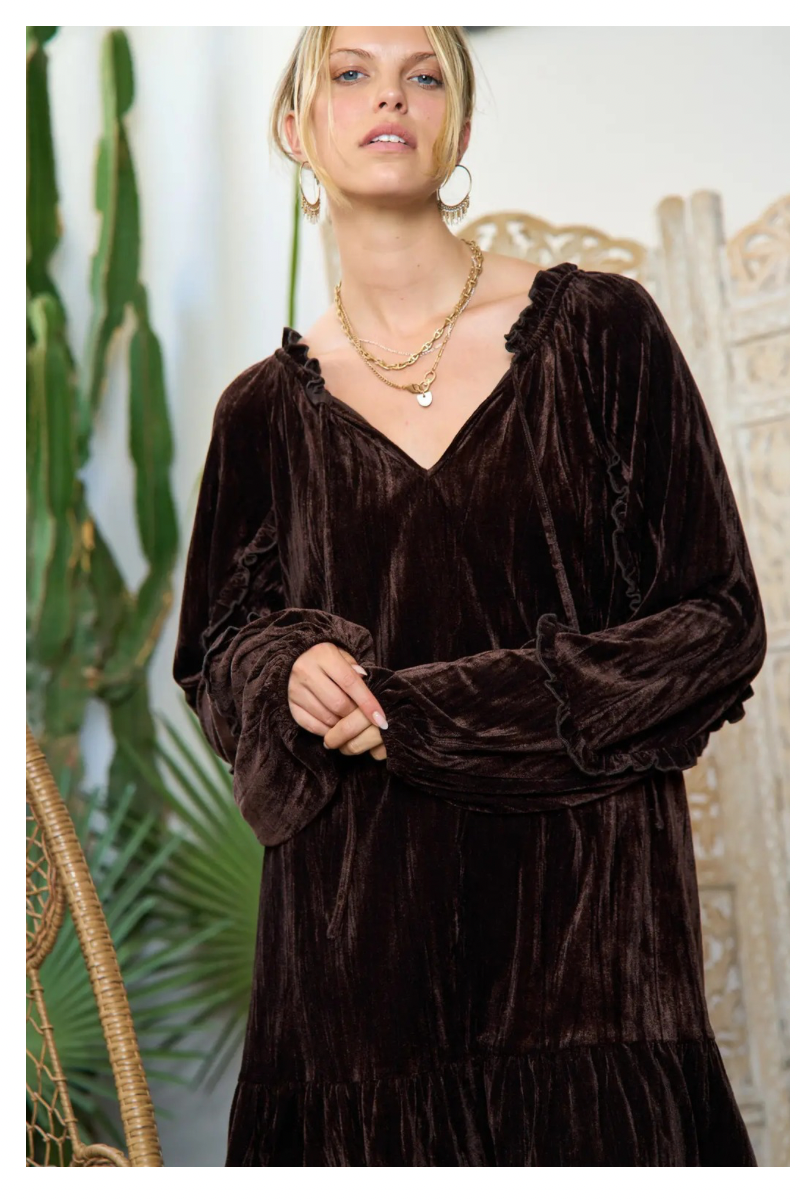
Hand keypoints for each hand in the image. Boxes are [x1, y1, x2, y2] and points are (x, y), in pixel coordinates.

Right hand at [287, 642, 387, 758]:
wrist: (293, 657)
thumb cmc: (326, 658)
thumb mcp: (342, 656)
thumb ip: (356, 671)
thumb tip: (368, 688)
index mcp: (323, 655)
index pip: (351, 683)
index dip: (368, 703)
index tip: (381, 719)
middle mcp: (306, 671)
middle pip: (338, 703)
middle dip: (354, 715)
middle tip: (362, 718)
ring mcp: (295, 689)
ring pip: (325, 717)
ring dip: (341, 725)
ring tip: (348, 721)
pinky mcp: (289, 704)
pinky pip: (310, 725)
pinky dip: (326, 731)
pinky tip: (334, 728)